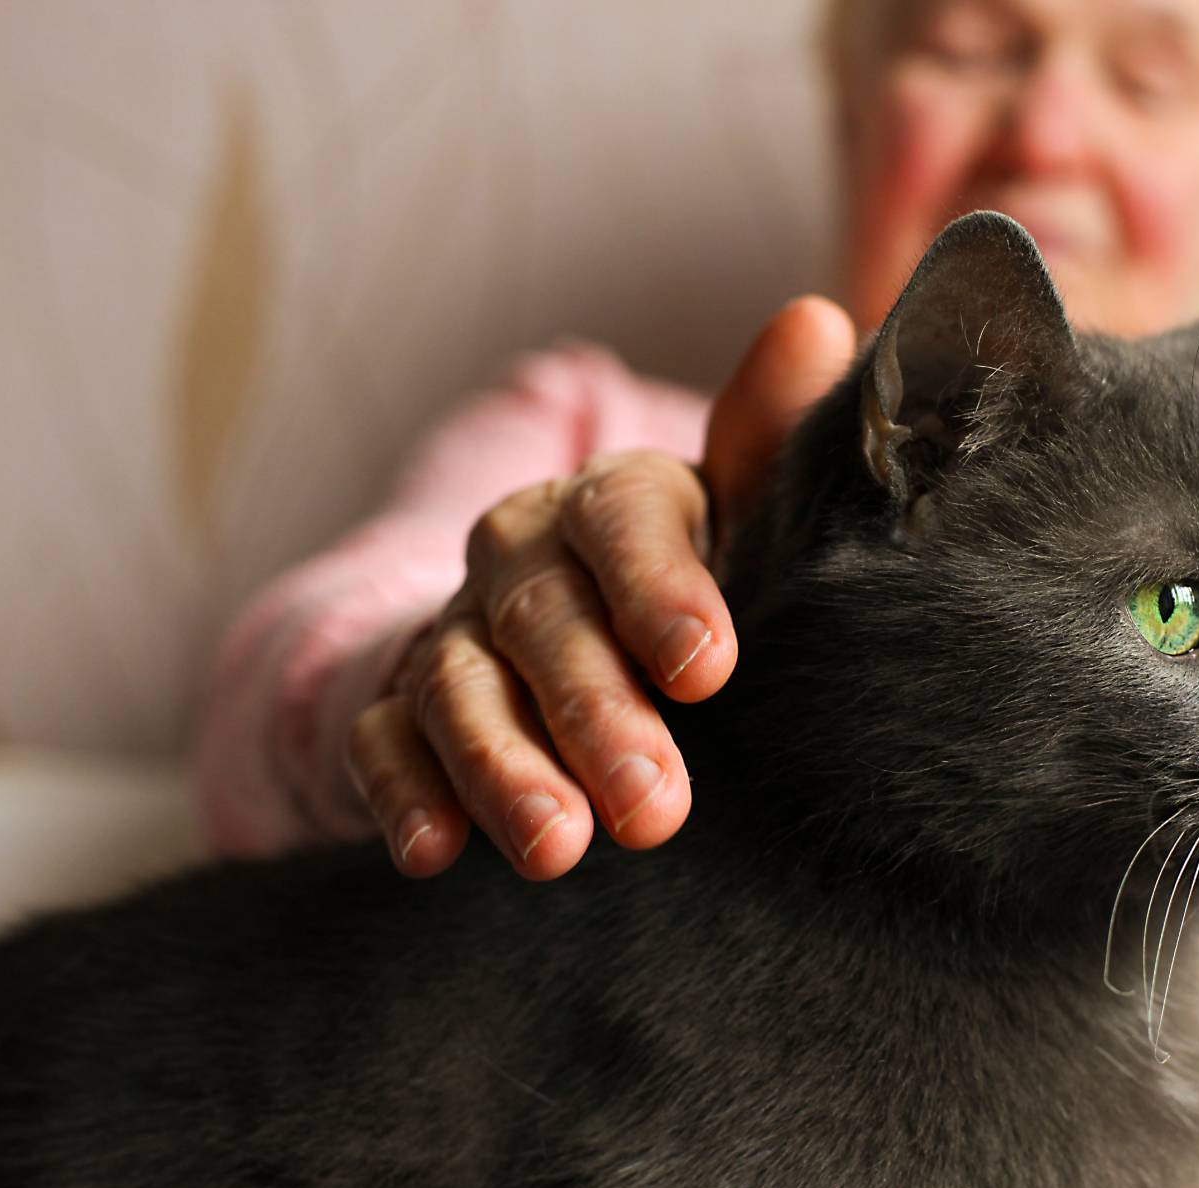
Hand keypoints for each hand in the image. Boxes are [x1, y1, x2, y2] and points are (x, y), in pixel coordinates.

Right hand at [346, 297, 856, 878]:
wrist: (572, 627)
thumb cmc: (687, 581)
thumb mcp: (738, 515)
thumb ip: (768, 440)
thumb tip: (816, 323)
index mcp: (609, 500)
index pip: (624, 521)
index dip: (660, 591)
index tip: (707, 670)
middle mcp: (519, 555)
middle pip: (545, 620)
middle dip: (594, 712)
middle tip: (652, 806)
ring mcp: (452, 631)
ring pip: (459, 685)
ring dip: (501, 767)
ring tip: (556, 849)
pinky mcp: (397, 705)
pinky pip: (382, 741)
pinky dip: (403, 793)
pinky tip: (433, 853)